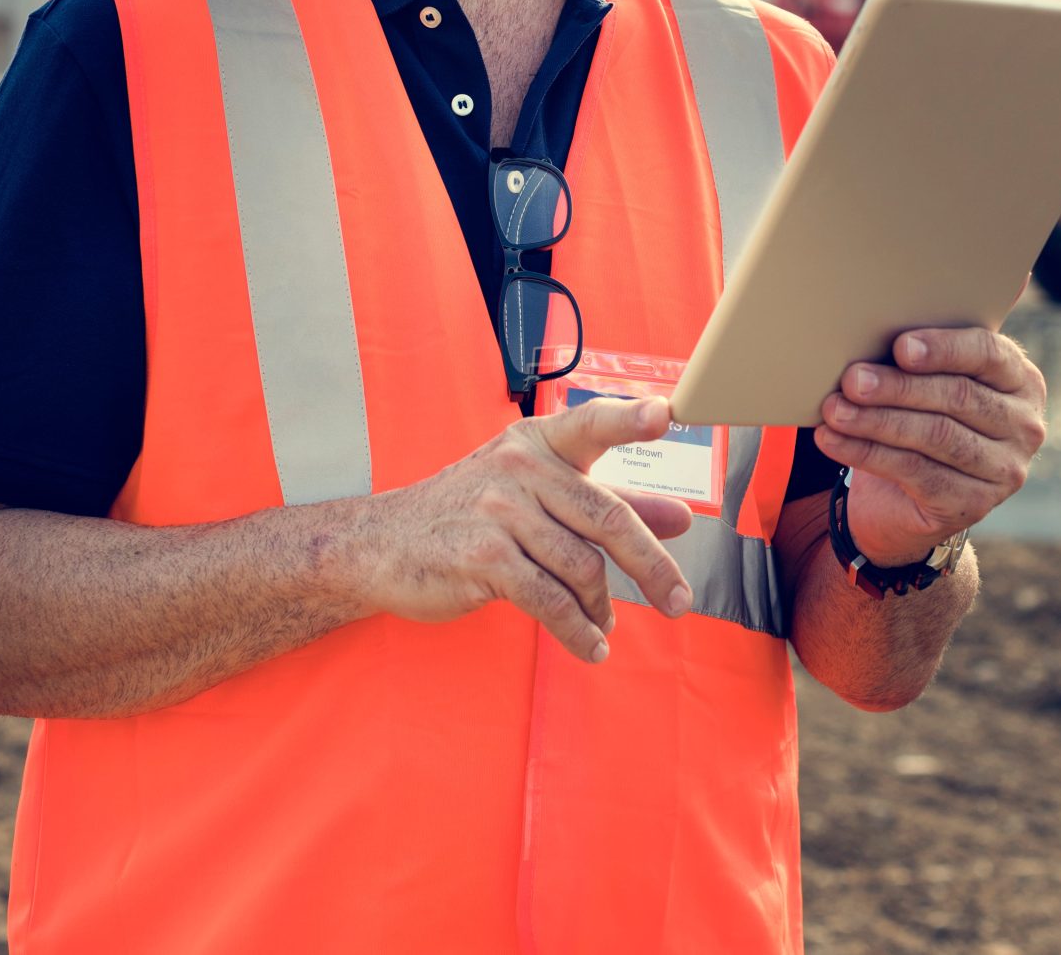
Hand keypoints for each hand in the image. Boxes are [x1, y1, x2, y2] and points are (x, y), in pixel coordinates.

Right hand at [353, 394, 694, 662]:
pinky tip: (589, 645)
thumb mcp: (534, 494)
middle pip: (607, 517)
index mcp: (536, 443)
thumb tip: (681, 518)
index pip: (591, 424)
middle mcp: (519, 468)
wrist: (380, 545)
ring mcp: (499, 512)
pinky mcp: (483, 558)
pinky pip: (550, 601)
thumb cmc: (468, 515)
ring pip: (582, 567)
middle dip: (651, 565)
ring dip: (601, 607)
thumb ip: (608, 501)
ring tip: (604, 625)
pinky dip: (577, 630)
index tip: (667, 414)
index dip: (630, 418)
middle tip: (678, 601)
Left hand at [813, 327, 1046, 565]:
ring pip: (936, 436)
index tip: (900, 347)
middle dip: (898, 387)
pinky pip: (916, 472)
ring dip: (877, 421)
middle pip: (958, 397)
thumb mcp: (928, 383)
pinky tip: (834, 441)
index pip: (989, 355)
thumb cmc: (920, 418)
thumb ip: (917, 361)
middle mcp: (1024, 426)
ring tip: (835, 410)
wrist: (910, 498)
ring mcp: (1004, 470)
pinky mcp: (974, 505)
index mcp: (1021, 380)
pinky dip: (868, 453)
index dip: (944, 349)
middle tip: (851, 380)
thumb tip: (865, 338)